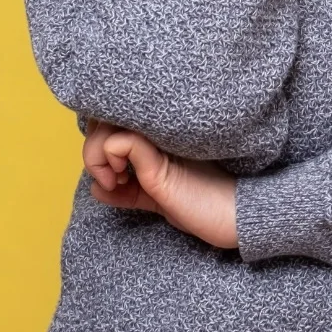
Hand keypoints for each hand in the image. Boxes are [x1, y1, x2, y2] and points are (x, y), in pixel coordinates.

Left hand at [81, 117, 238, 249]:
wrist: (238, 216)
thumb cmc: (205, 205)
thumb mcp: (159, 198)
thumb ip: (130, 191)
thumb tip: (96, 189)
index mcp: (158, 132)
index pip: (112, 114)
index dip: (99, 136)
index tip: (111, 171)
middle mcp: (157, 127)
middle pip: (103, 115)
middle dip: (93, 147)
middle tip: (111, 177)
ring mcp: (159, 140)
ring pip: (104, 126)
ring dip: (95, 157)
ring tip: (116, 180)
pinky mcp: (159, 159)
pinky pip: (119, 143)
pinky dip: (106, 161)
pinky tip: (121, 182)